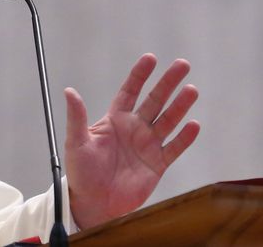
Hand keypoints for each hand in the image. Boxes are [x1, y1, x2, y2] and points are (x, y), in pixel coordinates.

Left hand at [64, 54, 200, 228]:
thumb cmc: (82, 172)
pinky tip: (193, 125)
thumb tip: (69, 91)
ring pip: (168, 120)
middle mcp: (134, 128)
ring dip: (180, 106)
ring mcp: (148, 145)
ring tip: (191, 90)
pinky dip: (184, 138)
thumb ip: (76, 117)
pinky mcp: (157, 164)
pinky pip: (174, 148)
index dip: (140, 75)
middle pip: (155, 100)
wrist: (93, 204)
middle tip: (182, 65)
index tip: (151, 58)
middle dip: (168, 83)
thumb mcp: (76, 142)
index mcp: (115, 119)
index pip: (130, 91)